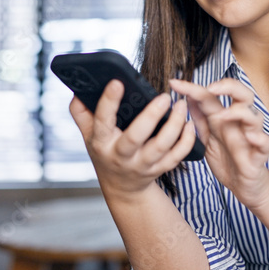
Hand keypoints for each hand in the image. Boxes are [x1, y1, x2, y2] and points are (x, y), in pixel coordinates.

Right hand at [69, 80, 197, 197]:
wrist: (122, 187)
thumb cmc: (106, 152)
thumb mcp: (88, 135)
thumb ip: (81, 112)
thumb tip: (78, 89)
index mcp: (102, 143)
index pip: (102, 122)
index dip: (108, 102)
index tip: (117, 82)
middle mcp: (121, 155)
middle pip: (135, 137)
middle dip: (150, 116)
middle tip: (164, 97)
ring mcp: (142, 164)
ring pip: (161, 147)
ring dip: (174, 125)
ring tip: (180, 105)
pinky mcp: (159, 169)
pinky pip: (176, 156)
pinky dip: (186, 141)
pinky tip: (190, 124)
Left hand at [168, 78, 268, 208]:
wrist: (243, 186)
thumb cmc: (228, 159)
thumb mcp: (208, 138)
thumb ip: (200, 119)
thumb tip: (187, 98)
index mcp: (224, 118)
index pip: (212, 96)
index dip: (193, 87)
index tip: (173, 83)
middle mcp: (239, 124)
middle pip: (243, 94)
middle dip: (229, 86)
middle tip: (211, 89)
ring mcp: (250, 137)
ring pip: (255, 116)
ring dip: (240, 112)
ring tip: (223, 116)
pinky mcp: (259, 155)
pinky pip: (265, 142)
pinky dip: (259, 137)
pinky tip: (249, 136)